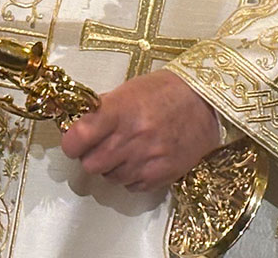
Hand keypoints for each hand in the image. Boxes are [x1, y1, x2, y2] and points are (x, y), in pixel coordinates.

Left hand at [60, 70, 220, 191]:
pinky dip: (132, 176)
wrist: (205, 102)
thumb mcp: (129, 90)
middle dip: (92, 156)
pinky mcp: (161, 175)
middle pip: (90, 164)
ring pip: (110, 178)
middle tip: (102, 145)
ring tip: (128, 149)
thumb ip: (102, 110)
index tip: (75, 139)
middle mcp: (131, 138)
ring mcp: (146, 159)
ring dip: (113, 167)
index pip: (77, 138)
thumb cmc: (166, 91)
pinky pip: (131, 186)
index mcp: (119, 111)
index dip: (72, 141)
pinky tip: (143, 158)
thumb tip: (79, 125)